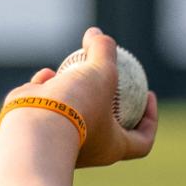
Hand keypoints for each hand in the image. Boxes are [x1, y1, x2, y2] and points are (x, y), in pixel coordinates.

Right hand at [2, 27, 157, 168]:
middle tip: (111, 79)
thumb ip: (103, 51)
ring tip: (75, 71)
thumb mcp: (101, 72)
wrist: (35, 131)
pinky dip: (48, 91)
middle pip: (108, 128)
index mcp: (113, 147)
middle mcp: (89, 150)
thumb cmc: (79, 106)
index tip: (148, 95)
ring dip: (75, 92)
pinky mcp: (39, 132)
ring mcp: (61, 142)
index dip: (151, 120)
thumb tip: (96, 34)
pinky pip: (46, 108)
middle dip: (112, 106)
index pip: (142, 142)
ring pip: (73, 115)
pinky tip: (46, 74)